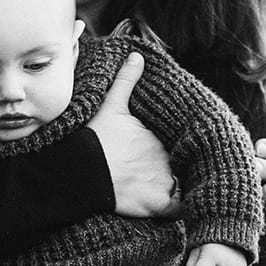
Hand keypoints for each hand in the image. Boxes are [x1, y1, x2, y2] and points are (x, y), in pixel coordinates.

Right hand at [88, 52, 176, 217]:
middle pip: (182, 167)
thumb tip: (137, 55)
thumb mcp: (111, 106)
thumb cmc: (94, 139)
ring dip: (181, 190)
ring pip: (184, 188)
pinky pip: (180, 209)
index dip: (178, 151)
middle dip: (180, 170)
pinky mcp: (157, 203)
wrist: (81, 170)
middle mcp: (167, 158)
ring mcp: (163, 181)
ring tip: (178, 193)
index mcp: (159, 137)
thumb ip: (126, 81)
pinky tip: (179, 209)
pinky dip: (182, 210)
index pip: (178, 146)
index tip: (171, 156)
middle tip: (169, 175)